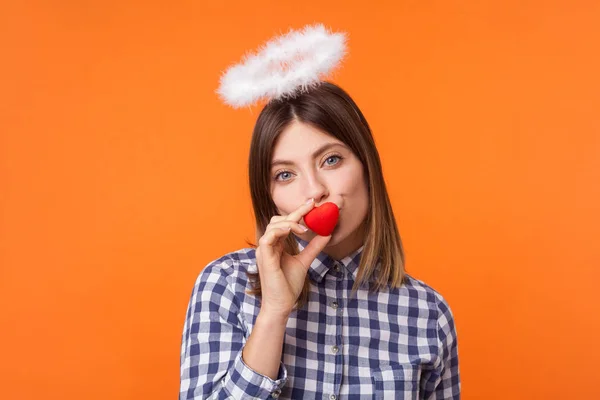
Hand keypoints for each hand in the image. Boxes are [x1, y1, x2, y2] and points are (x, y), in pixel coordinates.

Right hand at [255, 199, 331, 318]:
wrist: (282, 304)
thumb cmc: (289, 285)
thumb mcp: (305, 261)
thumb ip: (314, 247)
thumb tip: (327, 234)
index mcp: (275, 245)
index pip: (285, 223)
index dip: (297, 212)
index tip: (312, 203)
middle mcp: (268, 245)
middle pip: (277, 220)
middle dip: (295, 212)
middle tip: (311, 207)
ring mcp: (264, 251)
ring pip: (272, 225)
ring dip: (290, 222)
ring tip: (305, 229)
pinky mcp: (264, 257)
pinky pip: (268, 237)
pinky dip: (280, 230)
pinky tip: (293, 231)